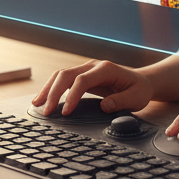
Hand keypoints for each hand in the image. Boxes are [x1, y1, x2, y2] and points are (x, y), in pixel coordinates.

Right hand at [32, 60, 153, 116]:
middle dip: (54, 92)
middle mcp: (93, 65)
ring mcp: (86, 68)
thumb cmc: (139, 90)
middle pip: (67, 74)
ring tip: (37, 104)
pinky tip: (43, 100)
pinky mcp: (82, 75)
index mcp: (106, 69)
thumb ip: (121, 102)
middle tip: (46, 111)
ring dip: (48, 88)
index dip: (72, 95)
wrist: (141, 81)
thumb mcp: (136, 98)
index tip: (65, 112)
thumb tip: (104, 106)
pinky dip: (52, 88)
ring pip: (61, 74)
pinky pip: (63, 79)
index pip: (82, 80)